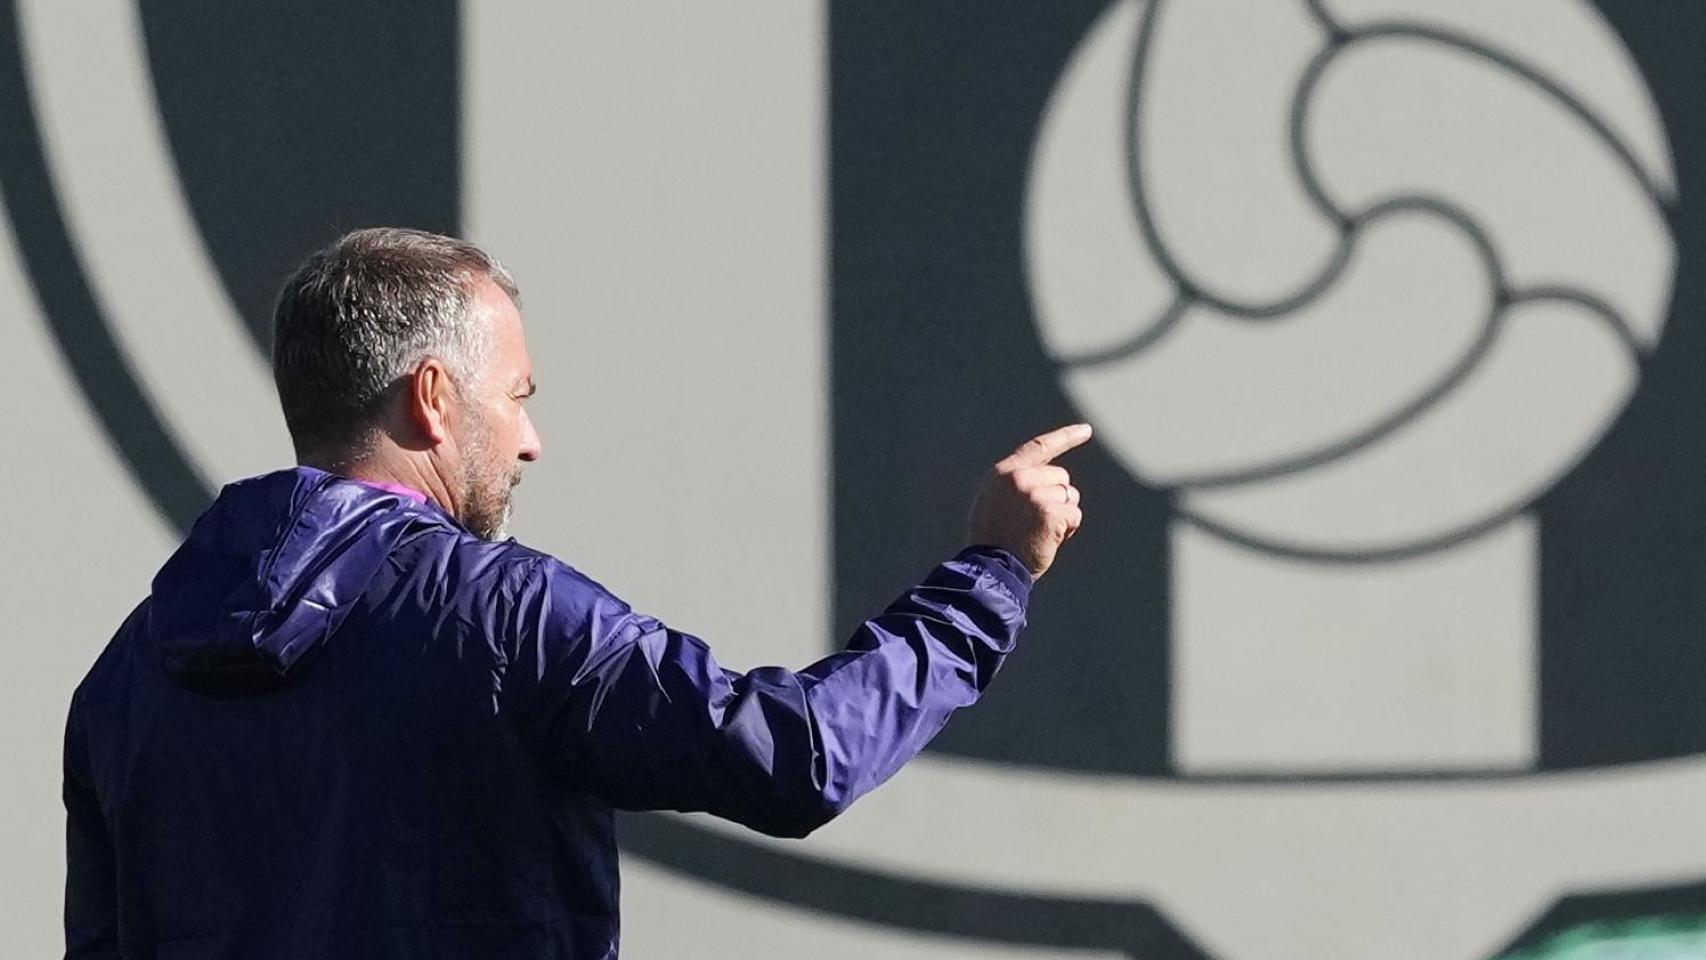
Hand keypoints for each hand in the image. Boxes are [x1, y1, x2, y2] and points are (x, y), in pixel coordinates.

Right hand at [967, 423, 1091, 579]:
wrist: (990, 567)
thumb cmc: (993, 541)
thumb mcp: (993, 501)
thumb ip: (1016, 483)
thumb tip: (1046, 479)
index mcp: (1004, 472)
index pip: (1039, 447)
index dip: (1065, 437)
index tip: (1086, 430)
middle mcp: (1020, 477)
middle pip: (1061, 477)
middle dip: (1058, 498)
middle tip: (1035, 523)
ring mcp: (1035, 493)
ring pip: (1070, 497)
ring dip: (1063, 515)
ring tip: (1038, 532)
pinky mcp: (1050, 512)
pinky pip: (1074, 515)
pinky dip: (1068, 530)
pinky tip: (1047, 540)